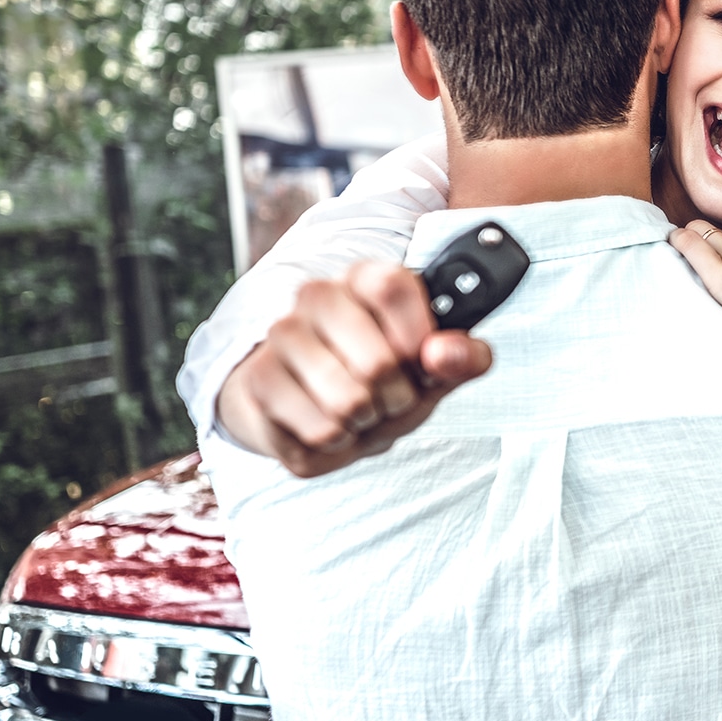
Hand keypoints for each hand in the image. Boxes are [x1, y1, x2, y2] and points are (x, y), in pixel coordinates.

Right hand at [215, 260, 492, 476]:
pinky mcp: (258, 383)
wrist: (317, 407)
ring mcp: (280, 337)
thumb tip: (446, 354)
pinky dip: (339, 443)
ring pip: (348, 402)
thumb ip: (463, 357)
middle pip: (379, 362)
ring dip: (367, 423)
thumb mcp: (435, 366)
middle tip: (391, 396)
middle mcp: (316, 296)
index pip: (392, 288)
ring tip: (362, 412)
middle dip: (399, 397)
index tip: (423, 361)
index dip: (418, 339)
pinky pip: (320, 432)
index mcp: (364, 277)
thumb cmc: (385, 379)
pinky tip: (333, 426)